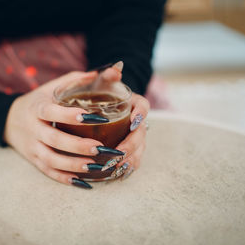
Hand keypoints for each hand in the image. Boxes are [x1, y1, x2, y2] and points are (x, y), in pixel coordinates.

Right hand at [4, 71, 105, 188]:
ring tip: (96, 167)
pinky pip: (48, 172)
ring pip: (50, 160)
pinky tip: (84, 182)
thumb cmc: (37, 102)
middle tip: (101, 147)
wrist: (8, 120)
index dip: (68, 115)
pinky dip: (64, 179)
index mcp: (37, 108)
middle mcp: (32, 129)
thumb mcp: (50, 88)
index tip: (90, 117)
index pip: (51, 112)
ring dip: (73, 165)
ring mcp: (31, 147)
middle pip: (53, 140)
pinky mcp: (33, 160)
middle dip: (77, 146)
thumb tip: (104, 72)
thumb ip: (74, 80)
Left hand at [90, 61, 149, 179]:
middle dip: (131, 145)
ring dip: (129, 160)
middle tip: (118, 152)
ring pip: (139, 150)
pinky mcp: (130, 149)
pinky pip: (133, 160)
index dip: (141, 114)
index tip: (133, 121)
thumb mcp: (103, 82)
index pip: (143, 107)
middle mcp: (137, 121)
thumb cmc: (101, 92)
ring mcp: (135, 136)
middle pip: (141, 134)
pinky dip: (126, 168)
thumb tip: (115, 69)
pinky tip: (116, 175)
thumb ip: (108, 76)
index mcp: (134, 104)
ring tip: (116, 167)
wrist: (102, 103)